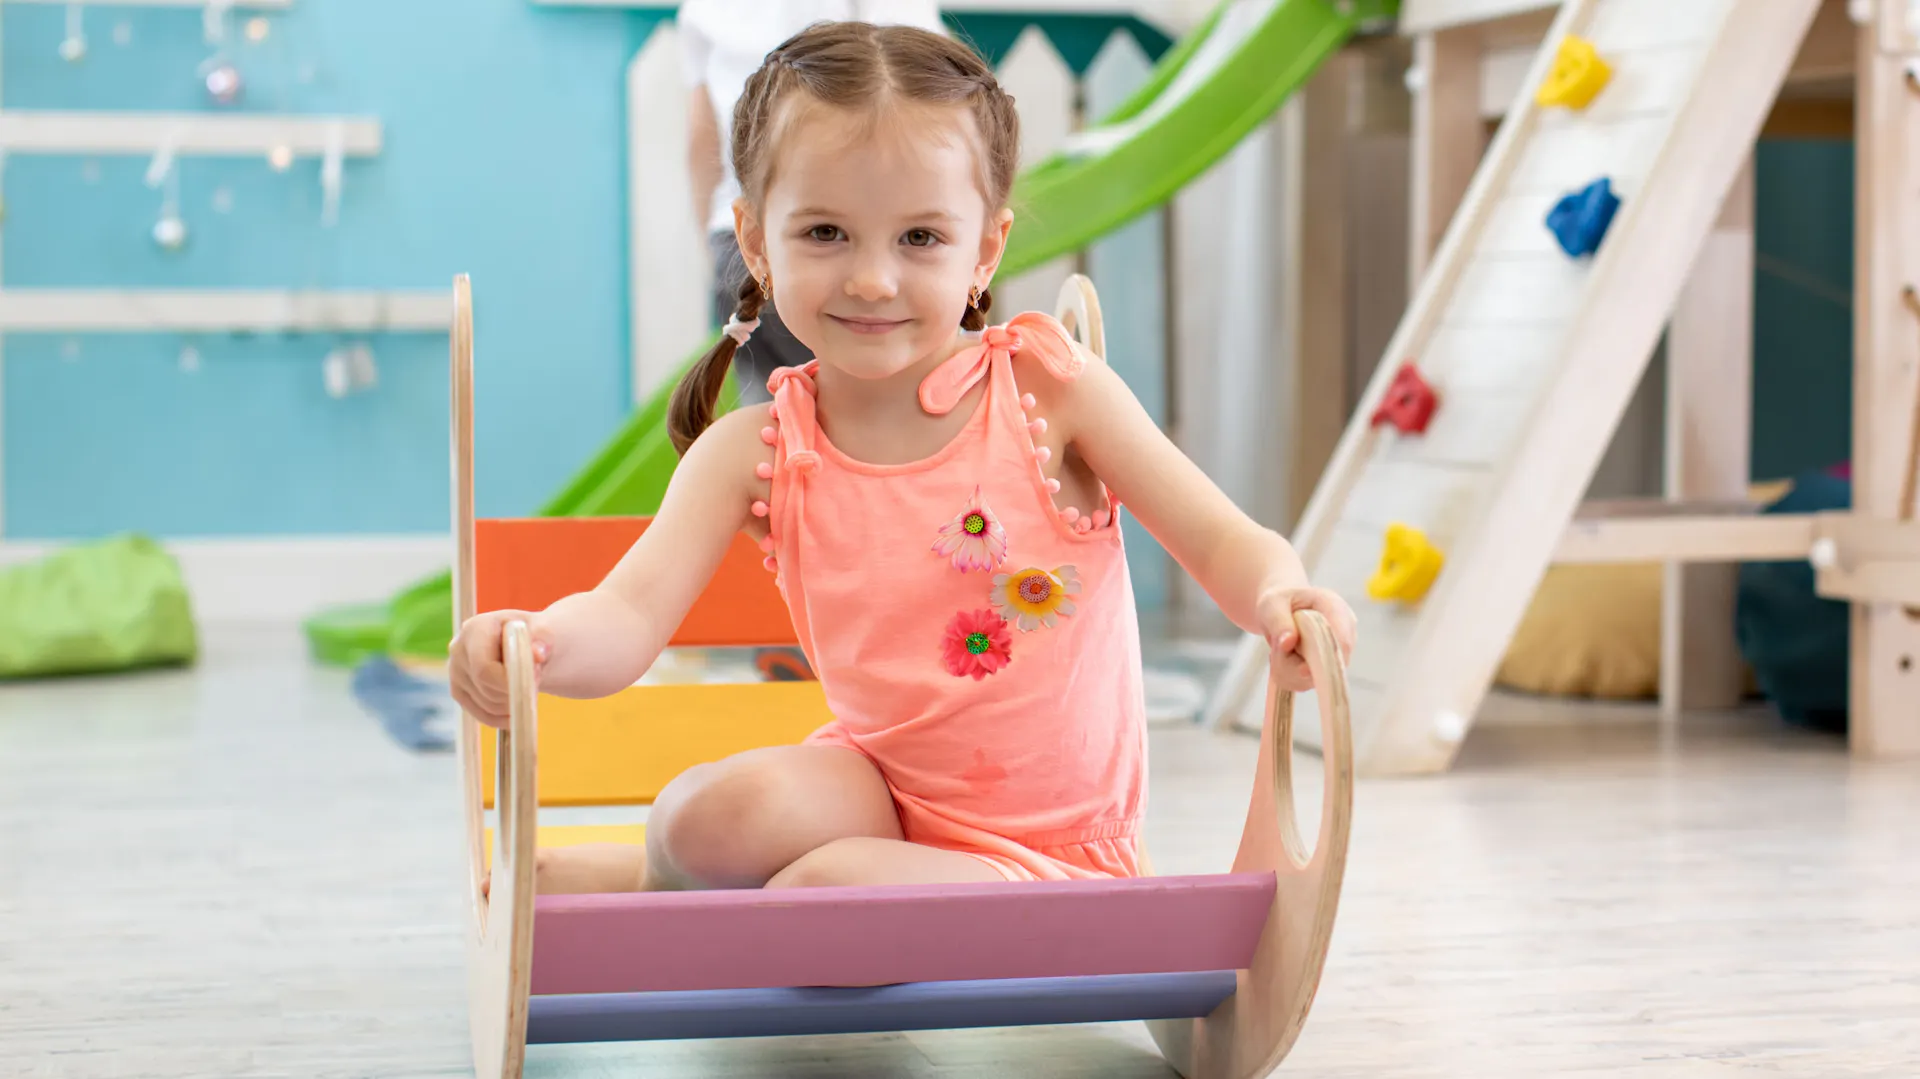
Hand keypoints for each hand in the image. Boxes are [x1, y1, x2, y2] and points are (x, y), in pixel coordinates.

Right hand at [447, 609, 549, 728]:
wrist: (527, 644)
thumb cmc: (534, 636)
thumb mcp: (545, 631)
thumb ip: (543, 639)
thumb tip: (538, 654)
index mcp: (476, 628)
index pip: (484, 670)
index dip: (512, 681)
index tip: (536, 677)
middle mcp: (458, 649)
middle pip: (486, 690)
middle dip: (516, 692)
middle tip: (536, 680)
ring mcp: (455, 672)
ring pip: (487, 705)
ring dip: (514, 702)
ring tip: (528, 683)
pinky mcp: (459, 691)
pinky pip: (483, 715)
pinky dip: (504, 717)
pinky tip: (519, 707)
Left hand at [1257, 586, 1355, 692]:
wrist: (1281, 609)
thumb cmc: (1279, 602)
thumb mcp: (1271, 605)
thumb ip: (1279, 622)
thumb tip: (1288, 642)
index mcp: (1334, 607)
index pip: (1342, 639)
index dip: (1327, 658)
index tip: (1302, 670)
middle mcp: (1343, 630)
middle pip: (1331, 664)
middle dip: (1299, 664)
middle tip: (1277, 649)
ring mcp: (1338, 650)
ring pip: (1316, 677)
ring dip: (1291, 669)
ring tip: (1279, 649)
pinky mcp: (1327, 667)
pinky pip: (1307, 682)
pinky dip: (1290, 674)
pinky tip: (1284, 657)